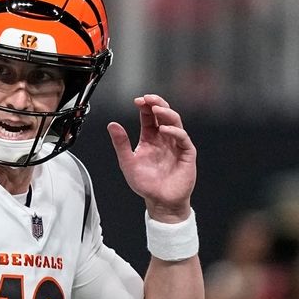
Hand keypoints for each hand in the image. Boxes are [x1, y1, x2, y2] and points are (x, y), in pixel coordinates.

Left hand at [107, 94, 196, 222]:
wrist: (160, 201)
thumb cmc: (145, 183)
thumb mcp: (128, 161)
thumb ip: (121, 143)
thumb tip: (112, 124)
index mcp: (150, 138)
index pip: (149, 117)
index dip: (145, 107)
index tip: (138, 100)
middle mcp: (164, 139)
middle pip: (164, 115)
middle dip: (157, 104)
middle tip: (148, 98)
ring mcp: (176, 145)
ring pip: (175, 122)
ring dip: (166, 113)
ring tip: (156, 109)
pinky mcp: (186, 154)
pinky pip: (182, 138)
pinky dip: (174, 132)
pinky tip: (164, 129)